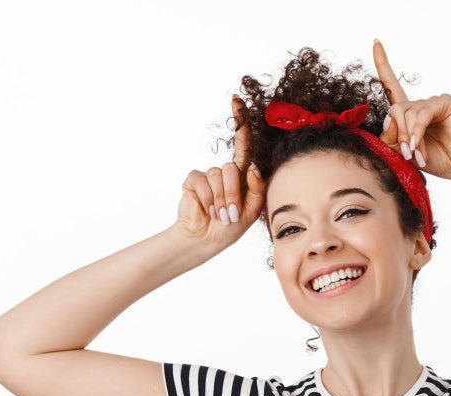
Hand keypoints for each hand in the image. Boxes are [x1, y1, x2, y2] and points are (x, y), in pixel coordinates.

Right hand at [174, 95, 265, 246]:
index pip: (243, 146)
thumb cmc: (231, 227)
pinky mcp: (193, 181)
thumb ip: (256, 188)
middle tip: (231, 215)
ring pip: (218, 176)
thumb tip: (252, 166)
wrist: (207, 240)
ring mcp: (208, 176)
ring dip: (221, 200)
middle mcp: (225, 173)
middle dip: (233, 194)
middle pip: (233, 168)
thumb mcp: (252, 210)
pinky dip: (207, 199)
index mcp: (242, 177)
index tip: (236, 100)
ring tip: (220, 216)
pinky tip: (207, 210)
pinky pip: (202, 181)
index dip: (240, 121)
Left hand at [372, 39, 450, 180]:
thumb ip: (391, 137)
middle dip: (398, 134)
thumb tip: (389, 118)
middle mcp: (418, 105)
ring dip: (409, 137)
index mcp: (407, 114)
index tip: (376, 43)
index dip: (383, 65)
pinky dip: (417, 131)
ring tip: (418, 154)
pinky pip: (422, 113)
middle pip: (395, 110)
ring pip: (406, 113)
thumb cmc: (434, 158)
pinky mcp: (444, 102)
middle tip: (407, 153)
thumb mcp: (403, 152)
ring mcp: (432, 102)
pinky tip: (419, 146)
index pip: (392, 86)